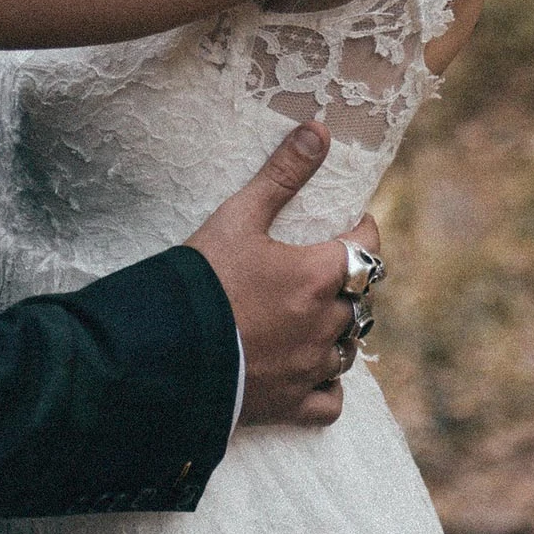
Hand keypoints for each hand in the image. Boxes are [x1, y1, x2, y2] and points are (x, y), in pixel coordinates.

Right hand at [186, 122, 380, 428]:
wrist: (166, 350)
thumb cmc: (203, 276)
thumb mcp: (239, 216)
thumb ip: (282, 174)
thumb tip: (320, 130)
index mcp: (320, 275)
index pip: (367, 247)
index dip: (362, 231)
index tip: (351, 223)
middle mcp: (326, 323)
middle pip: (361, 299)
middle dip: (351, 281)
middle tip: (326, 268)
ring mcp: (311, 367)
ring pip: (349, 347)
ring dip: (340, 329)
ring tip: (317, 316)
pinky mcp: (292, 403)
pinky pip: (332, 399)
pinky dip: (329, 384)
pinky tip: (312, 370)